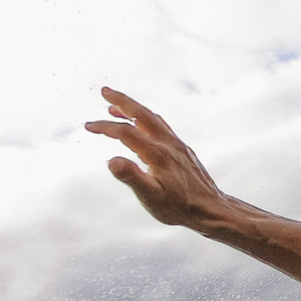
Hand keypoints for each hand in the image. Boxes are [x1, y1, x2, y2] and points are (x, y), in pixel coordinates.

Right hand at [85, 87, 231, 228]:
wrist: (211, 209)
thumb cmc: (179, 207)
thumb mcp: (151, 197)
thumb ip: (132, 177)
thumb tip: (111, 161)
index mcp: (157, 154)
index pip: (126, 132)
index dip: (105, 127)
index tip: (89, 126)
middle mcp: (168, 144)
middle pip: (142, 114)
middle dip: (121, 101)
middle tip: (104, 91)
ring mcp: (177, 145)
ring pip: (153, 118)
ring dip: (133, 109)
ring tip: (114, 108)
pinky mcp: (182, 150)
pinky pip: (161, 126)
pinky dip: (146, 119)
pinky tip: (141, 125)